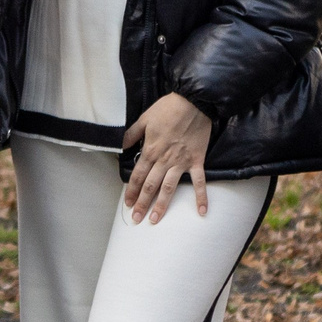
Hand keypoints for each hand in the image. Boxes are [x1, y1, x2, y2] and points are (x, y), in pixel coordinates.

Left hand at [121, 92, 214, 222]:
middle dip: (142, 203)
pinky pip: (199, 182)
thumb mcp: (144, 119)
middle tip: (136, 219)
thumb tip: (120, 146)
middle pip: (150, 186)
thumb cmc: (168, 108)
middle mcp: (164, 160)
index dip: (131, 190)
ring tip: (154, 219)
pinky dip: (201, 197)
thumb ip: (131, 135)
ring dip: (161, 205)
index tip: (127, 203)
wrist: (194, 102)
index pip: (137, 175)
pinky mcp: (196, 161)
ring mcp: (181, 162)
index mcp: (150, 150)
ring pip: (169, 188)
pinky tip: (201, 212)